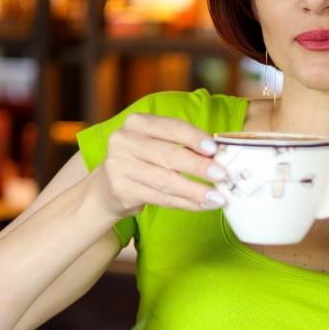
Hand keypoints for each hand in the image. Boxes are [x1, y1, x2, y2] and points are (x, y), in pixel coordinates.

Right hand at [97, 114, 225, 219]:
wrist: (106, 188)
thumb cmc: (142, 161)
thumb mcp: (155, 143)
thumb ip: (181, 144)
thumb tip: (218, 154)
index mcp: (137, 123)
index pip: (171, 127)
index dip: (194, 138)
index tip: (215, 149)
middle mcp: (124, 141)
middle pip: (169, 155)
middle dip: (199, 166)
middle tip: (222, 176)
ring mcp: (119, 166)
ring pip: (165, 180)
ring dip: (195, 191)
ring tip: (218, 198)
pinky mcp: (121, 190)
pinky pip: (160, 198)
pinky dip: (185, 203)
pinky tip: (202, 205)